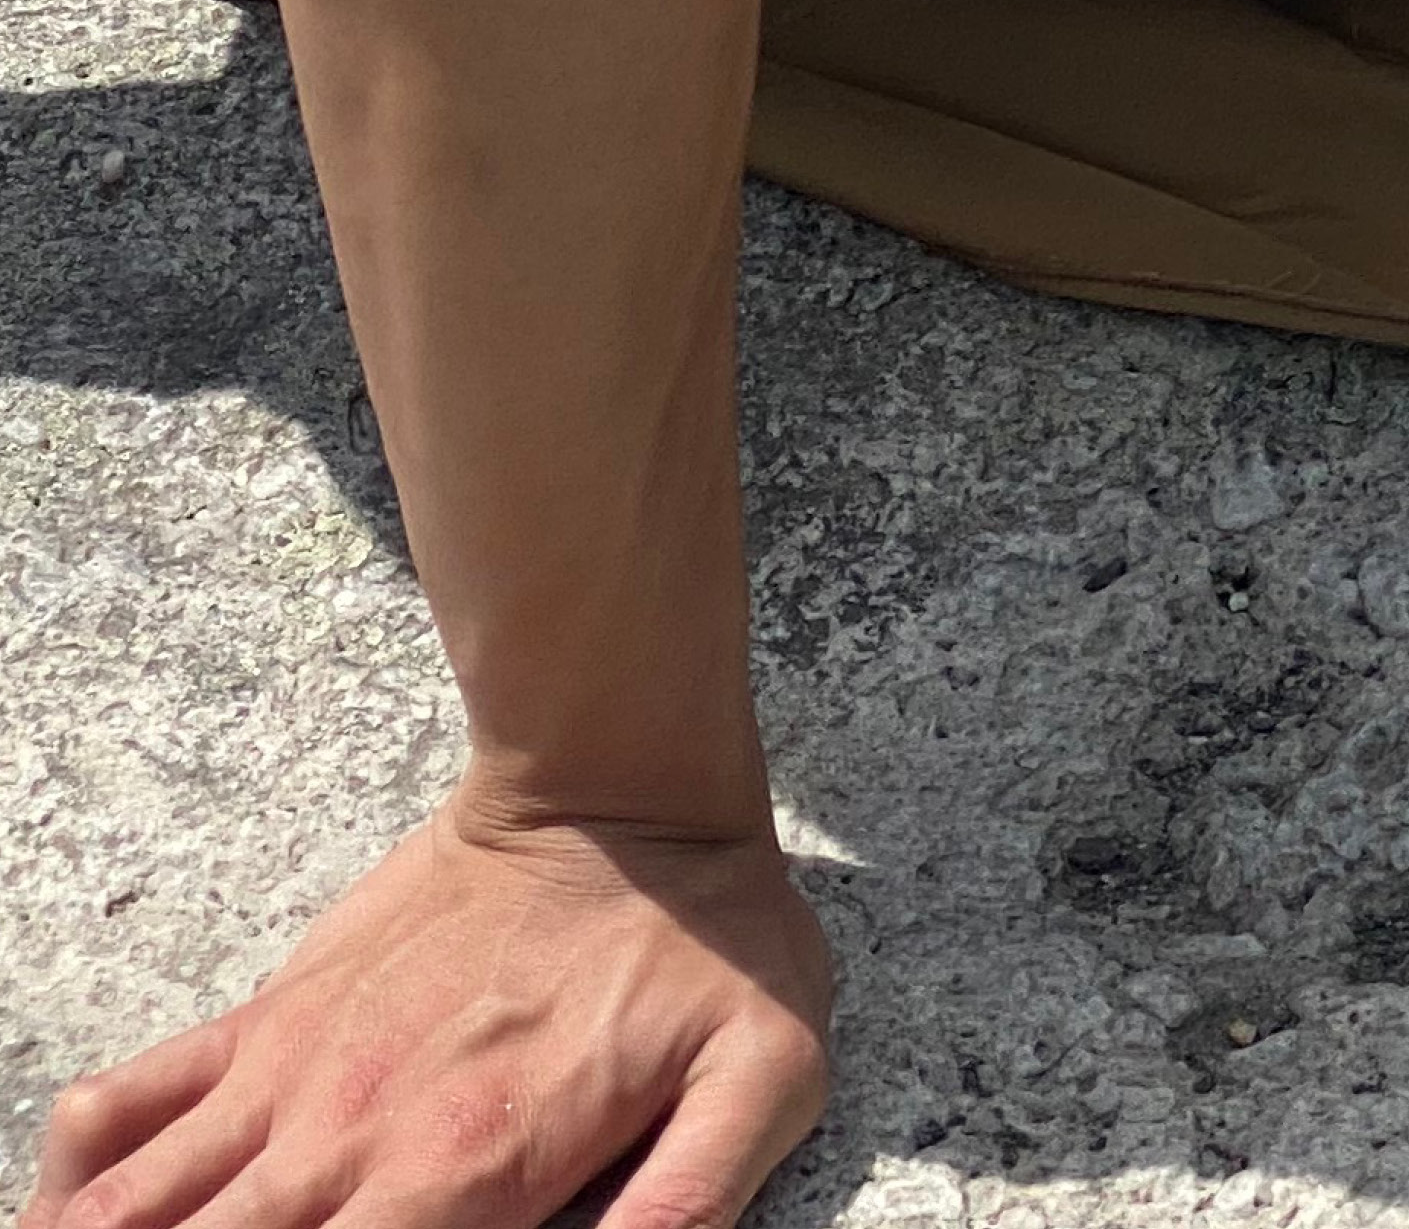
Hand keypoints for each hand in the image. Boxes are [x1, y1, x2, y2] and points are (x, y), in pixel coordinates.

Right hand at [22, 797, 831, 1228]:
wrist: (620, 795)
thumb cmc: (708, 942)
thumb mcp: (763, 1076)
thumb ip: (690, 1200)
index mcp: (465, 1174)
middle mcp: (349, 1139)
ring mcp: (288, 1080)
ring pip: (130, 1210)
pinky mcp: (261, 1023)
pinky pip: (114, 1109)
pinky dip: (72, 1178)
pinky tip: (79, 1216)